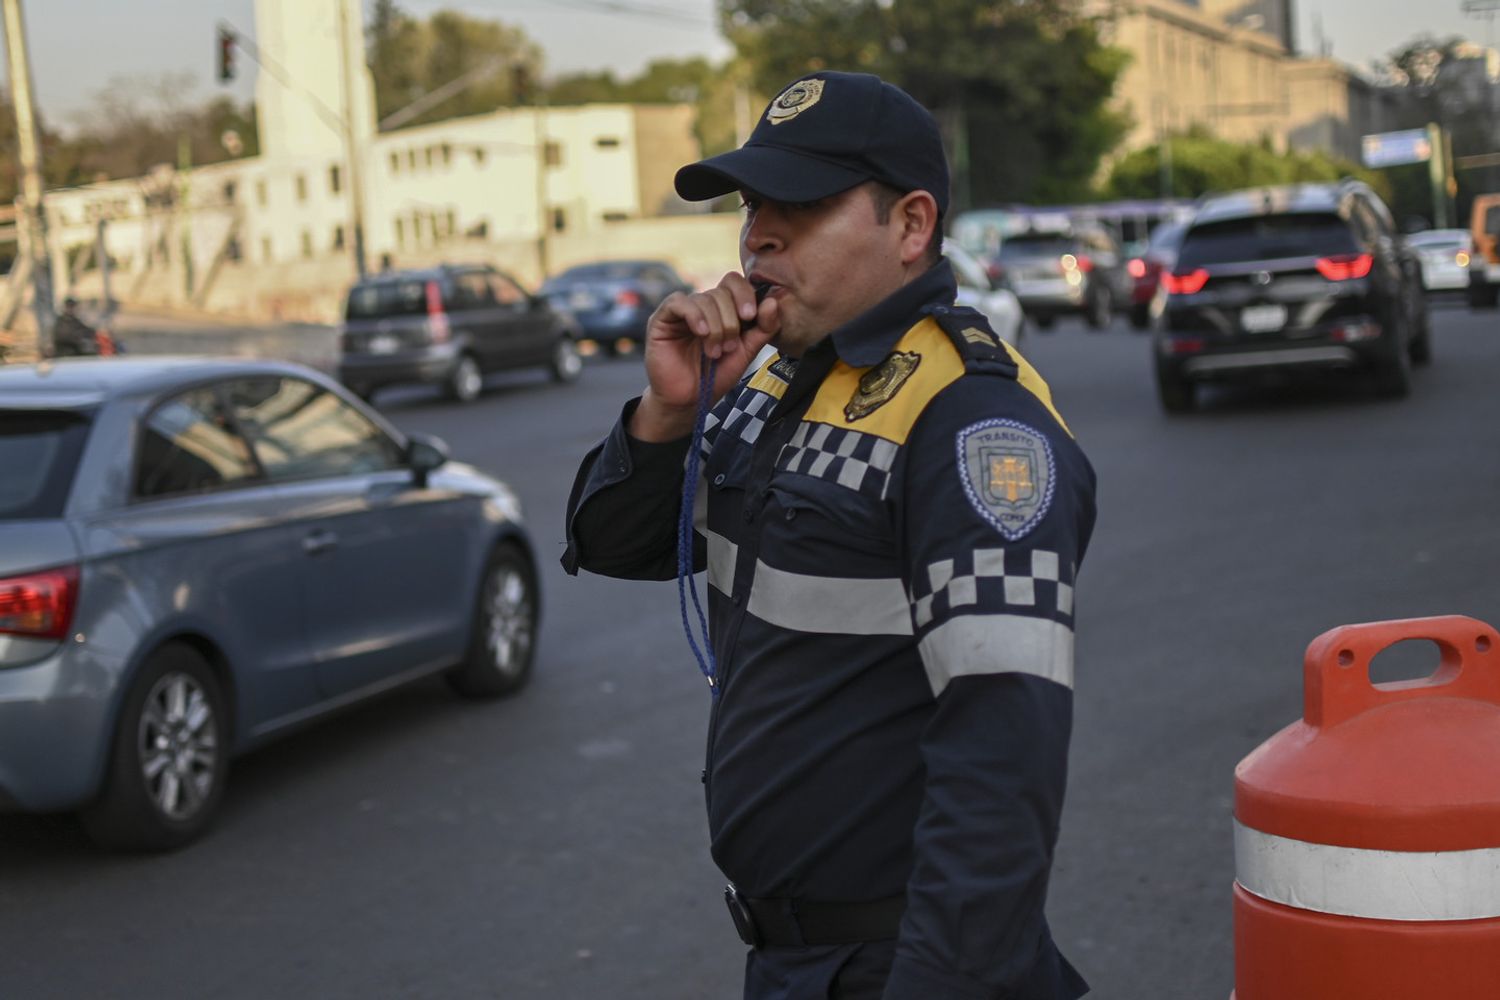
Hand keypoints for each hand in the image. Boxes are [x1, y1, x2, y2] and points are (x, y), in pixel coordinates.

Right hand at [630, 273, 778, 441]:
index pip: (733, 283)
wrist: (689, 401)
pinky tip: (701, 333)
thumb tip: (772, 302)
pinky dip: (694, 316)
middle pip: (721, 292)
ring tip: (714, 352)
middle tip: (728, 347)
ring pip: (704, 299)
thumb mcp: (746, 352)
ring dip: (715, 327)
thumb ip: (762, 329)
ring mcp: (681, 312)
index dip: (745, 294)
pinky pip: (679, 302)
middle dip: (730, 321)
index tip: (750, 316)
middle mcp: (701, 307)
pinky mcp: (662, 319)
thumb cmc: (715, 377)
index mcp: (721, 310)